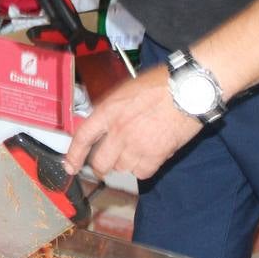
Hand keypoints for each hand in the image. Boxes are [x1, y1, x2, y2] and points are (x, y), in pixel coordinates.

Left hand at [62, 64, 201, 180]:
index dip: (73, 155)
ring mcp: (136, 145)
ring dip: (127, 163)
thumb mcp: (126, 90)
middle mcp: (119, 130)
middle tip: (110, 162)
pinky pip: (142, 173)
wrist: (188, 88)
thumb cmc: (161, 84)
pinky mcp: (155, 155)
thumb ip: (112, 110)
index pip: (83, 137)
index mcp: (108, 110)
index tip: (70, 166)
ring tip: (139, 148)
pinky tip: (151, 154)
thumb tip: (102, 127)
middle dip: (103, 165)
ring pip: (122, 169)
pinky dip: (145, 168)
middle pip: (100, 163)